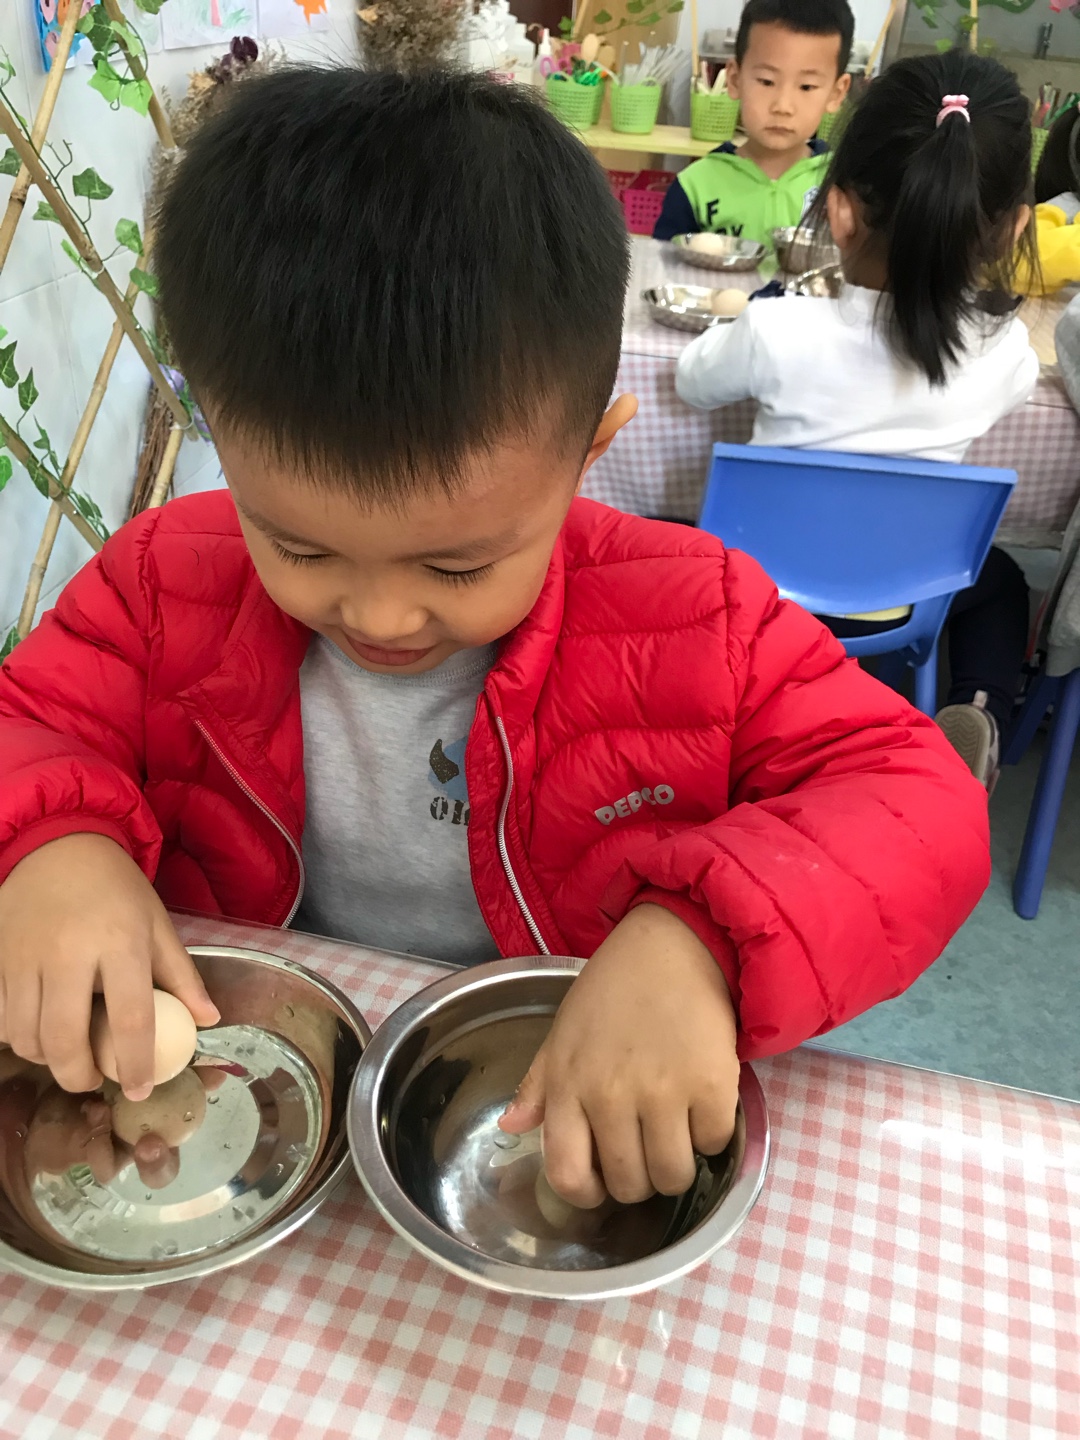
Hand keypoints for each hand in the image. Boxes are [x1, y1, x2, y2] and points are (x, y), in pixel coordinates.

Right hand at [0, 834, 218, 1100]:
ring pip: (26, 1036)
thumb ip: (182, 976)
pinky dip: (18, 1035)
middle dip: (79, 1075)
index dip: (136, 1063)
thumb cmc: (115, 887)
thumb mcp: (157, 923)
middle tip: (93, 1079)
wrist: (57, 845)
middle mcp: (69, 952)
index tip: (140, 1088)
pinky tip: (39, 1030)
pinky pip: (2, 1018)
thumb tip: (207, 1021)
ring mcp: (26, 957)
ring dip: (47, 1059)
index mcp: (121, 942)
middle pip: (65, 1040)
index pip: (131, 1019)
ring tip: (68, 1054)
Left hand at [499, 903, 739, 1206]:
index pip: (567, 1175)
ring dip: (676, 1166)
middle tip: (646, 1149)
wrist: (673, 945)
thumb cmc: (614, 988)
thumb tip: (512, 1128)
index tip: (602, 1182)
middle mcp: (612, 1095)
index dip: (587, 1195)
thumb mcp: (563, 1031)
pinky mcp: (712, 1085)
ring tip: (675, 1132)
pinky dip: (711, 1135)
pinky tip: (701, 1104)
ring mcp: (664, 1092)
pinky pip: (713, 1145)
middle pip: (628, 1185)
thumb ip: (538, 1084)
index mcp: (568, 1085)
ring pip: (672, 1176)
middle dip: (639, 1180)